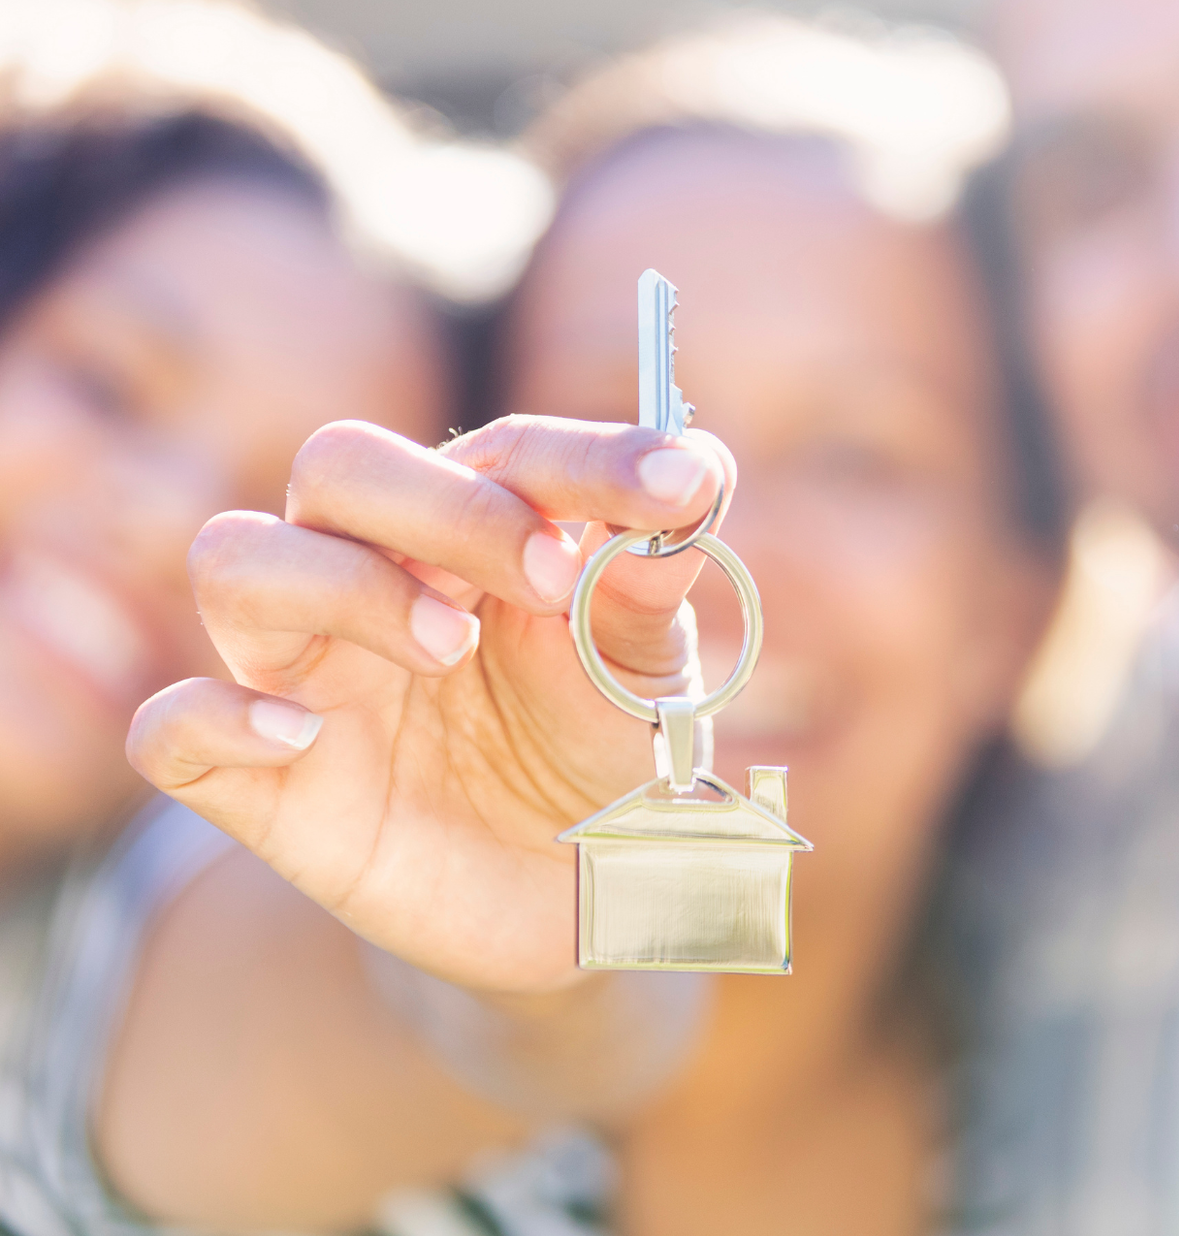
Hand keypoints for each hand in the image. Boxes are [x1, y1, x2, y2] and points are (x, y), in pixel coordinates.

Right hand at [126, 416, 733, 992]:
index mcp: (479, 535)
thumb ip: (649, 581)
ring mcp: (311, 677)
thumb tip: (694, 472)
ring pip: (237, 561)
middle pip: (342, 467)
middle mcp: (377, 578)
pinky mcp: (266, 787)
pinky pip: (171, 730)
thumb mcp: (647, 674)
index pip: (507, 453)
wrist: (579, 904)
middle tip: (546, 576)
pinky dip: (214, 717)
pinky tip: (302, 738)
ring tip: (446, 647)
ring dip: (339, 583)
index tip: (679, 485)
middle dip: (443, 502)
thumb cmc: (607, 758)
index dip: (590, 457)